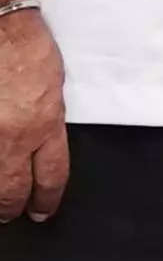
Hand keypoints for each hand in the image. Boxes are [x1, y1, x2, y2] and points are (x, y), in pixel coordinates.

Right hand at [0, 0, 66, 222]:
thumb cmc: (24, 45)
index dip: (47, 196)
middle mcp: (12, 136)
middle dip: (13, 206)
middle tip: (12, 214)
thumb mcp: (52, 85)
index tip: (43, 208)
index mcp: (43, 123)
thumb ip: (46, 118)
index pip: (51, 174)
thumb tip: (39, 142)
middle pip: (13, 188)